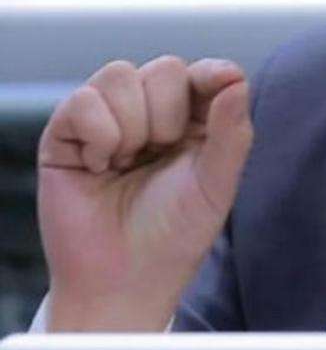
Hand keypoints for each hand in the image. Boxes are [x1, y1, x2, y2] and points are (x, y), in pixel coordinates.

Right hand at [37, 57, 252, 330]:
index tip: (221, 81)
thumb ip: (231, 133)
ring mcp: (108, 120)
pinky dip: (97, 135)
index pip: (205, 75)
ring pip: (120, 75)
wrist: (123, 280)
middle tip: (159, 157)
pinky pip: (83, 100)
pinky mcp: (67, 132)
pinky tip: (100, 167)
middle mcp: (152, 116)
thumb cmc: (174, 237)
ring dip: (131, 125)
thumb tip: (235, 79)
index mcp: (196, 125)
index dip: (211, 73)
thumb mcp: (215, 186)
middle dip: (167, 116)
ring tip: (127, 165)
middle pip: (164, 69)